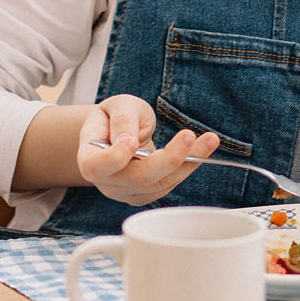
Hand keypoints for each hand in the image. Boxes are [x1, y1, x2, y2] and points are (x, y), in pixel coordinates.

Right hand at [75, 94, 219, 205]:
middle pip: (139, 178)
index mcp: (90, 158)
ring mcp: (127, 192)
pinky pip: (170, 184)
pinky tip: (203, 148)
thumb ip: (122, 120)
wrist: (119, 132)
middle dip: (169, 159)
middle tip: (189, 136)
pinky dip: (189, 166)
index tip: (132, 143)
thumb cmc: (115, 117)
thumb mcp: (118, 106)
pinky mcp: (147, 194)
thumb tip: (128, 140)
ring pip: (160, 183)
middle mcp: (107, 182)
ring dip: (189, 161)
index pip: (97, 166)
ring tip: (209, 140)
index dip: (114, 158)